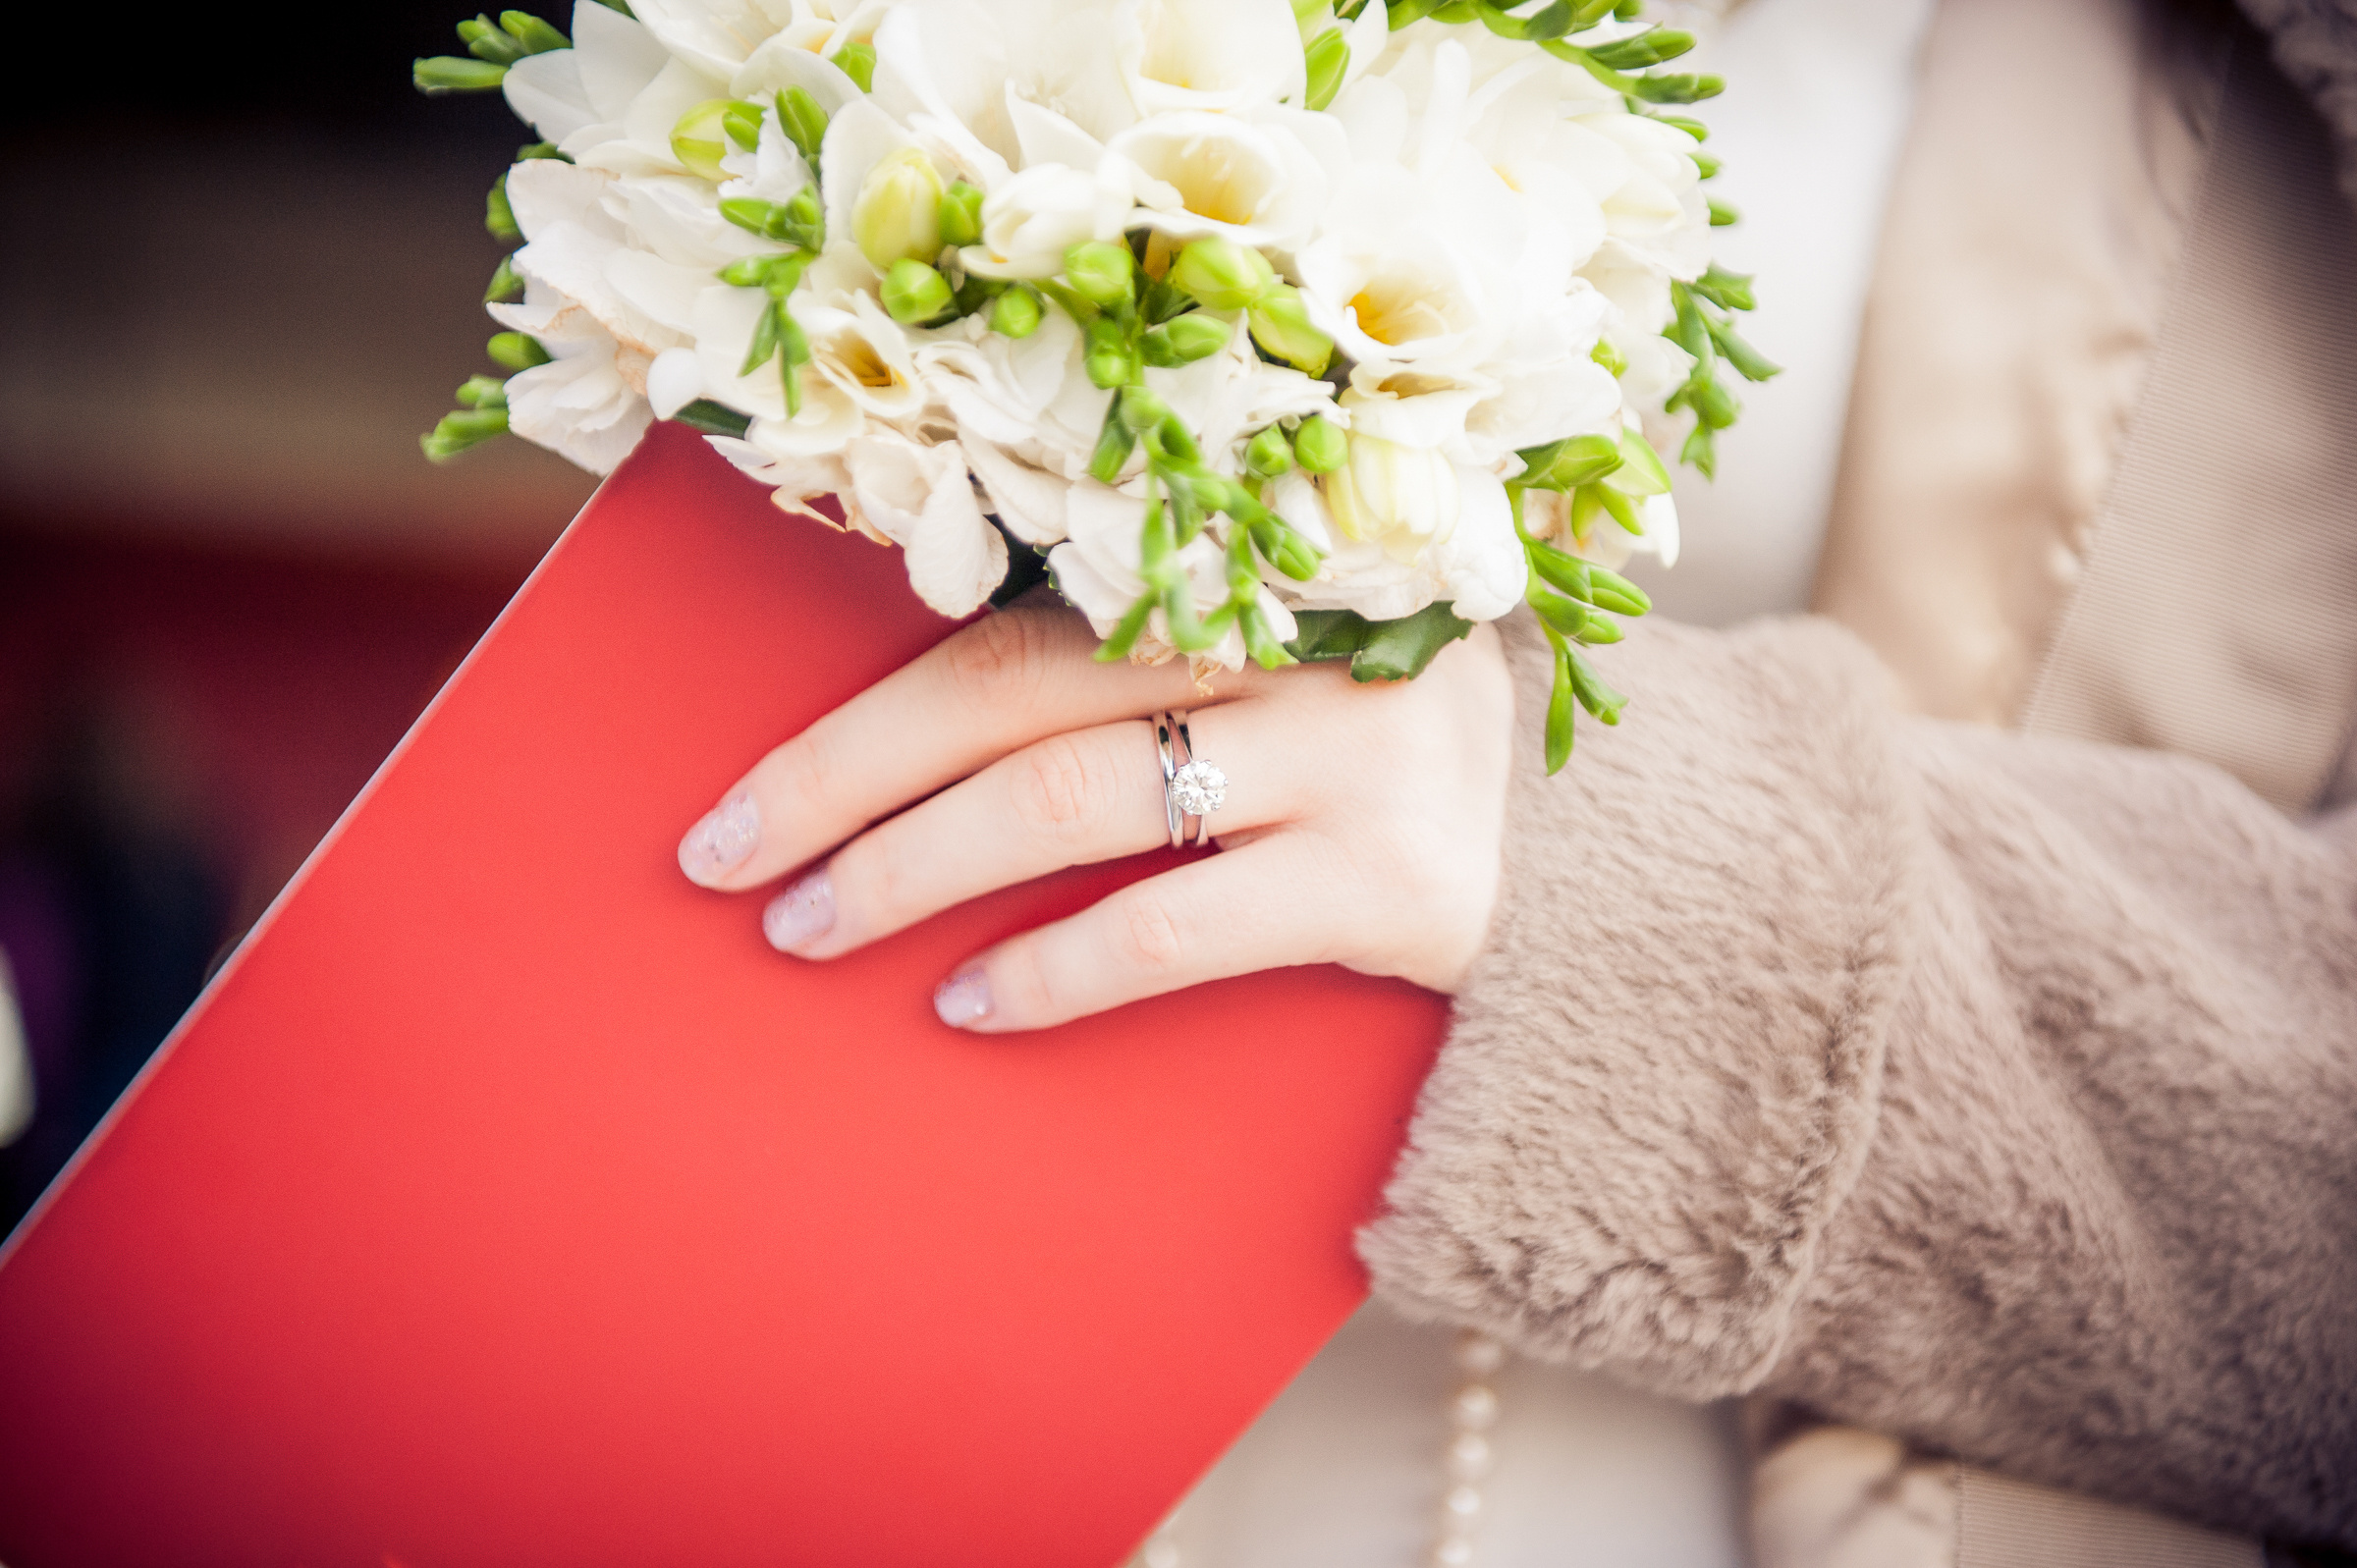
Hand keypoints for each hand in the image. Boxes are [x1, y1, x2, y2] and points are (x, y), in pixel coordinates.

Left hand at [675, 596, 1514, 1031]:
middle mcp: (1291, 631)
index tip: (727, 798)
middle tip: (728, 872)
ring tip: (813, 935)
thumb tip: (892, 751)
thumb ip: (1134, 661)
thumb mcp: (1268, 665)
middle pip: (1014, 698)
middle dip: (845, 790)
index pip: (1002, 625)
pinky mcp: (1393, 879)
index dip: (854, 715)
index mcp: (1238, 556)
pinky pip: (1176, 927)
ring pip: (1076, 802)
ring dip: (917, 876)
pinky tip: (969, 1004)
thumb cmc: (1370, 755)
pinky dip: (1055, 969)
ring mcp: (1349, 752)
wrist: (1600, 849)